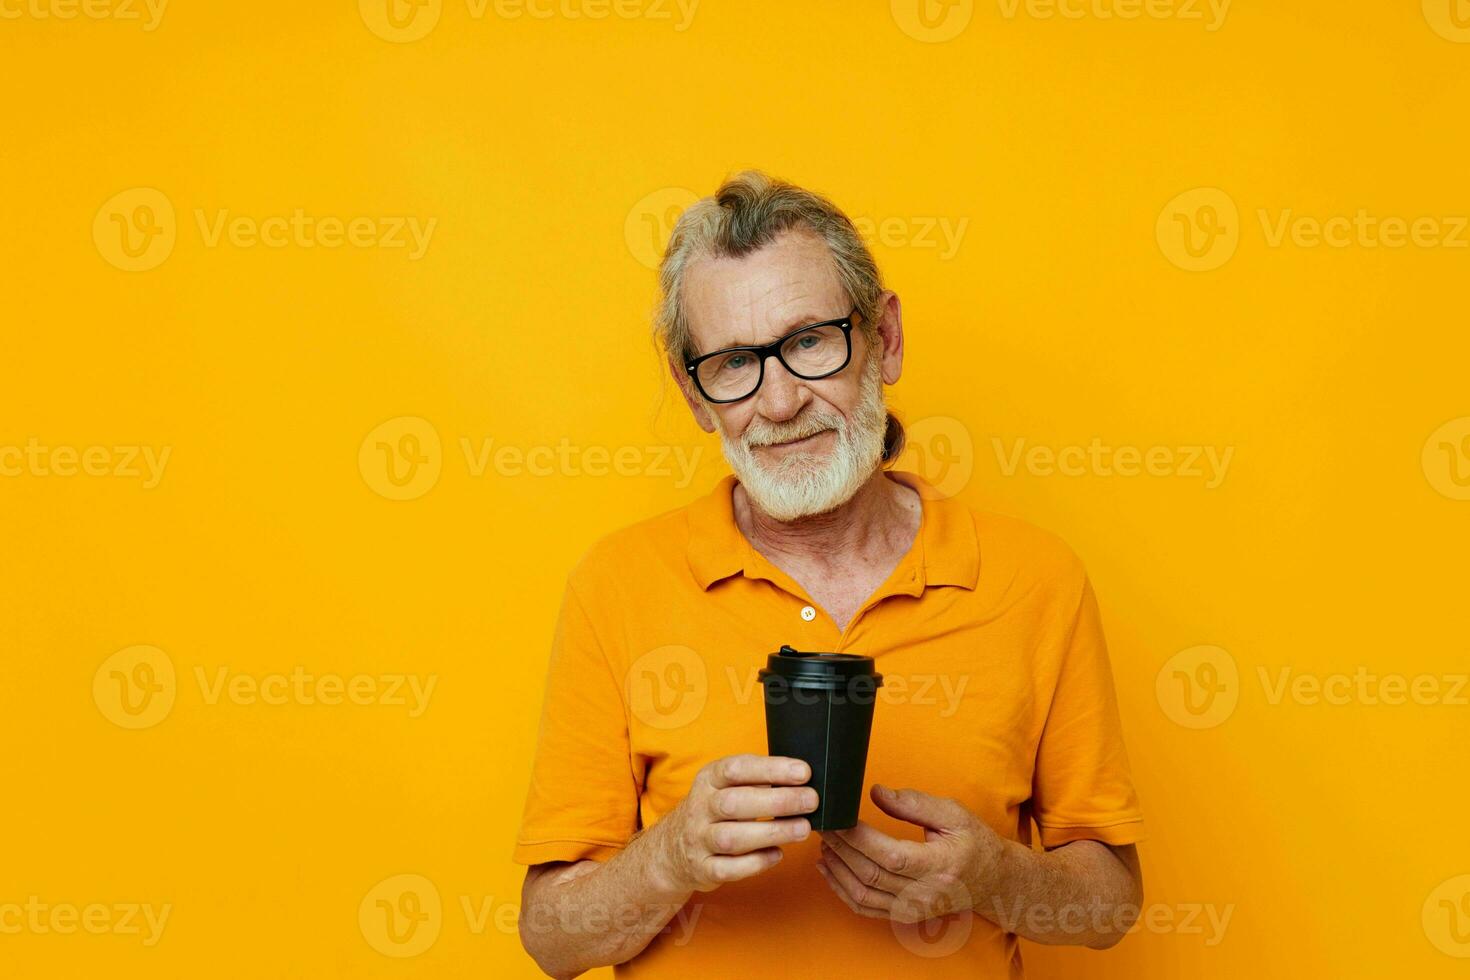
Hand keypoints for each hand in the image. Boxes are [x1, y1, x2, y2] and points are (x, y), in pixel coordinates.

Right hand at [651, 754, 817, 897]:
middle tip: (811, 801)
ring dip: (772, 832)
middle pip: (735, 803)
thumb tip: (802, 779)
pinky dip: (756, 863)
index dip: (771, 769)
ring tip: (803, 828)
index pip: (736, 768)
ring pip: (733, 838)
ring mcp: (698, 840)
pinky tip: (777, 855)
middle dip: (777, 801)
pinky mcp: (702, 869)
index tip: (803, 772)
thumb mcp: (724, 786)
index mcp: (708, 780)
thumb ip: (755, 780)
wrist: (672, 848)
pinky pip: (728, 869)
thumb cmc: (714, 811)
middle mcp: (699, 808)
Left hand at [816, 784, 1002, 922]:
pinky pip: (864, 908)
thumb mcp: (953, 814)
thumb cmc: (973, 843)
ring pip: (862, 894)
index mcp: (940, 865)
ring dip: (836, 868)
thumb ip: (914, 803)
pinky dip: (841, 889)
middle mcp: (925, 893)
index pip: (889, 855)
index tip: (839, 817)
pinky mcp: (903, 915)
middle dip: (840, 848)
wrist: (992, 881)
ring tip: (824, 842)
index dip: (857, 837)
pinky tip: (828, 868)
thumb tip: (875, 793)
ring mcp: (913, 909)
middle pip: (870, 874)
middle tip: (823, 824)